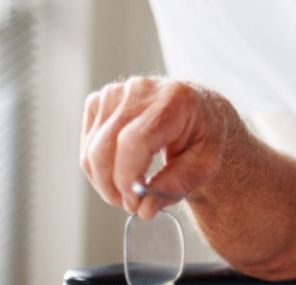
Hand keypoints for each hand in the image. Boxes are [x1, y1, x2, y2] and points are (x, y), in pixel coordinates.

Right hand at [80, 76, 235, 219]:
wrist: (200, 111)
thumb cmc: (204, 136)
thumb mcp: (205, 164)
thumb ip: (177, 185)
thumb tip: (144, 209)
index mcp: (174, 99)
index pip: (134, 140)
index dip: (127, 176)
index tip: (134, 202)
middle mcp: (141, 90)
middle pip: (105, 147)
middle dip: (113, 186)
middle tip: (132, 204)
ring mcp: (116, 92)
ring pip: (92, 150)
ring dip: (104, 181)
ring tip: (128, 191)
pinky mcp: (100, 100)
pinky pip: (87, 144)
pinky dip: (98, 168)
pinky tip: (120, 172)